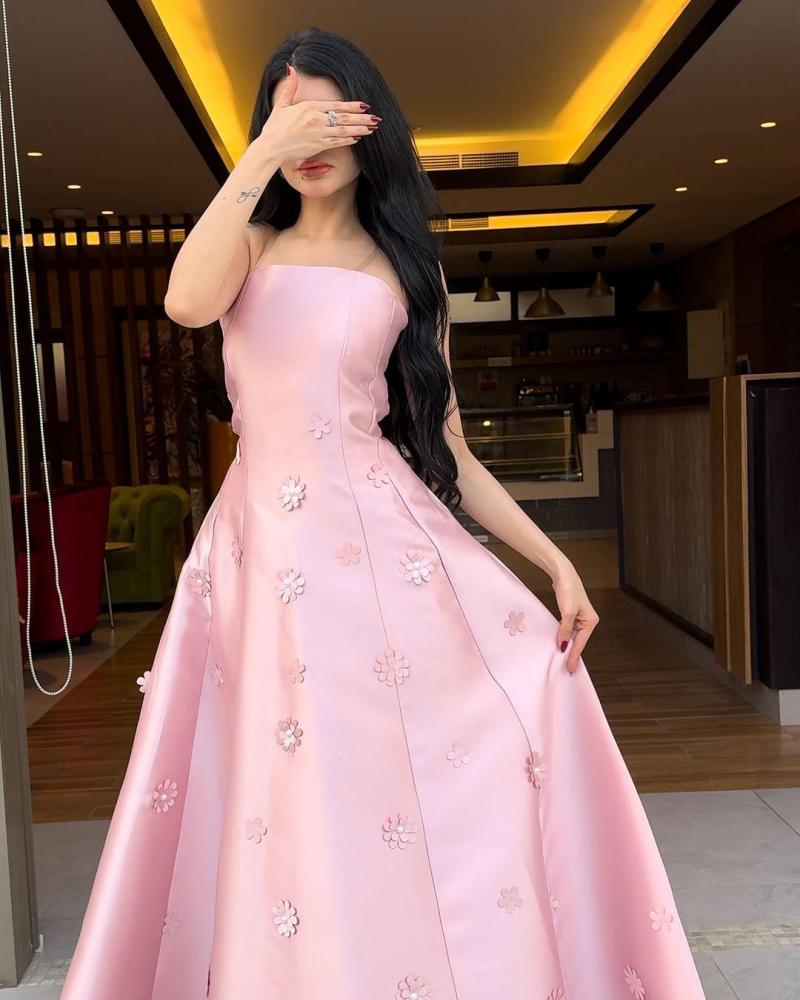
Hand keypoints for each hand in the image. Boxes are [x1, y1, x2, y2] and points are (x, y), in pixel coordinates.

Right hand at [257, 64, 376, 164]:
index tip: (364, 105)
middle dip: (361, 118)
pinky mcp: (318, 146)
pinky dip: (348, 140)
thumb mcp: (282, 104)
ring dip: (359, 129)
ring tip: (371, 128)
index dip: (351, 105)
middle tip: (375, 118)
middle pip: (344, 117)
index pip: (336, 105)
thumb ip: (291, 86)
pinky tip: (358, 138)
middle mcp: (316, 120)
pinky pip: (337, 142)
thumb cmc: (274, 128)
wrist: (271, 148)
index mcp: (309, 107)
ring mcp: (318, 134)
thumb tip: (291, 67)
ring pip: (344, 130)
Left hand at [552, 563, 598, 672]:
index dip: (574, 655)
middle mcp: (587, 621)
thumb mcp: (567, 612)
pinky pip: (567, 629)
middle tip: (565, 667)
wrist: (562, 574)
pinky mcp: (571, 614)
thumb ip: (565, 629)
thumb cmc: (568, 590)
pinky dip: (562, 636)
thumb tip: (562, 644)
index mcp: (591, 621)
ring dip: (565, 644)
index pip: (581, 642)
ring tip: (560, 658)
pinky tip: (558, 643)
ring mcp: (579, 618)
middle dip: (570, 652)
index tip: (570, 667)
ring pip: (571, 635)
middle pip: (577, 640)